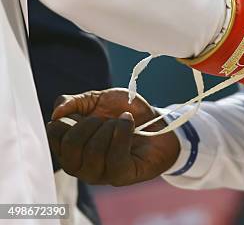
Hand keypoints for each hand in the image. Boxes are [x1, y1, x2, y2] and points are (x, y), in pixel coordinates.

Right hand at [46, 89, 179, 185]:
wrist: (157, 122)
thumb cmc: (124, 113)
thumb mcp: (98, 99)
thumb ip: (73, 102)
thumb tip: (56, 113)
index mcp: (69, 146)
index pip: (53, 135)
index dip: (69, 118)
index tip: (86, 113)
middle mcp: (79, 164)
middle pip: (71, 145)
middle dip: (91, 123)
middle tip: (105, 119)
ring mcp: (98, 174)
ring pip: (93, 152)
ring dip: (110, 128)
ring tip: (121, 122)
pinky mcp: (120, 176)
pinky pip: (115, 158)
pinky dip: (123, 133)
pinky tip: (128, 124)